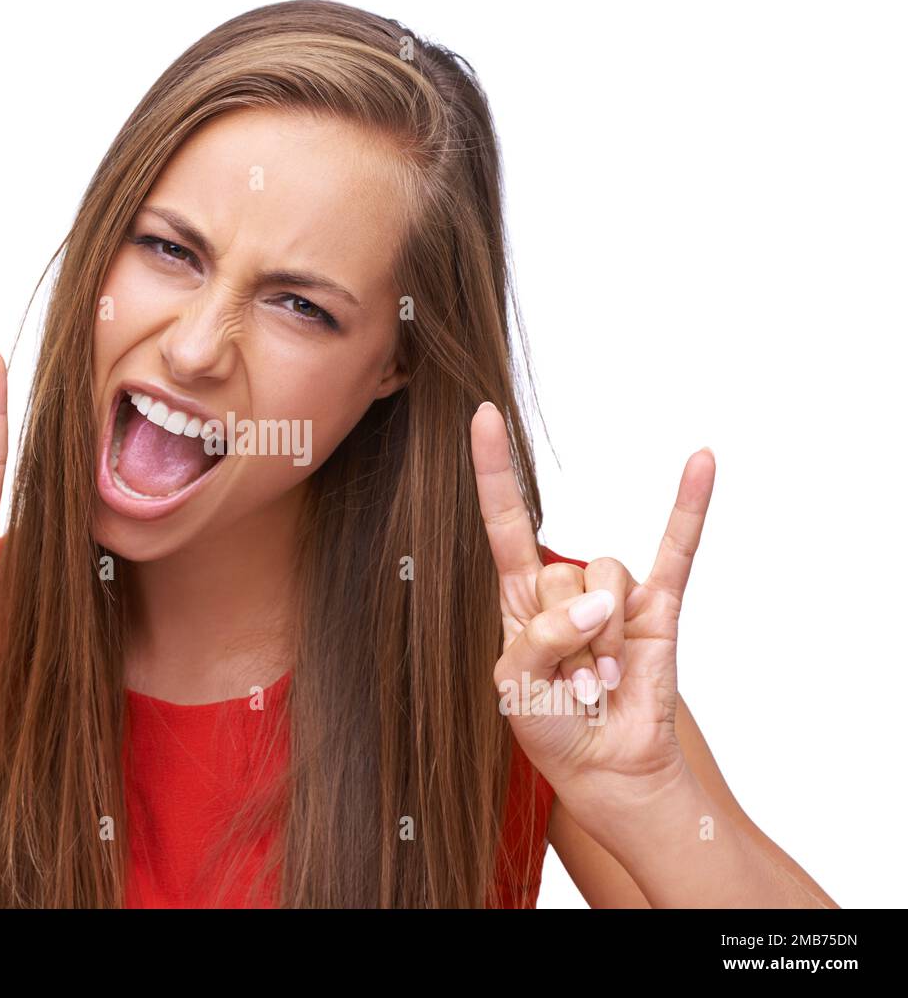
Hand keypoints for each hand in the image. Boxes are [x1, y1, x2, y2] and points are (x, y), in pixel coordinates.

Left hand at [470, 401, 714, 806]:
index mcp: (520, 596)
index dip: (492, 470)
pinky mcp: (659, 608)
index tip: (481, 416)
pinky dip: (689, 508)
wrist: (603, 766)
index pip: (505, 520)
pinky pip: (677, 551)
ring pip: (606, 578)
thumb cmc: (549, 724)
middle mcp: (566, 587)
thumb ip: (544, 636)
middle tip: (569, 684)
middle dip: (565, 637)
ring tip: (601, 681)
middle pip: (561, 572)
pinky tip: (701, 463)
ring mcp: (614, 595)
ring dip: (601, 642)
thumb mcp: (515, 683)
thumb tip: (600, 604)